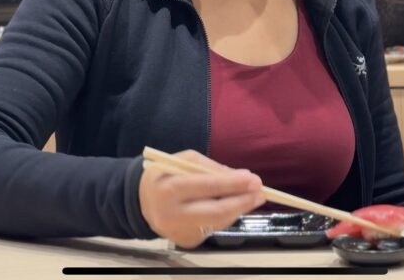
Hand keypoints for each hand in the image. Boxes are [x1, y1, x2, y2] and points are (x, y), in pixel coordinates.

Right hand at [138, 149, 264, 247]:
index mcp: (167, 189)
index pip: (203, 186)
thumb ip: (210, 168)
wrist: (142, 202)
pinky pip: (212, 227)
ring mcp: (179, 232)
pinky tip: (233, 206)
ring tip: (254, 197)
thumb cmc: (166, 176)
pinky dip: (226, 216)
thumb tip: (243, 177)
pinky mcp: (186, 242)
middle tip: (261, 192)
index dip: (230, 183)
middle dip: (242, 201)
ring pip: (217, 223)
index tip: (252, 178)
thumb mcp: (183, 161)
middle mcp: (171, 214)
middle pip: (214, 212)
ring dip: (239, 209)